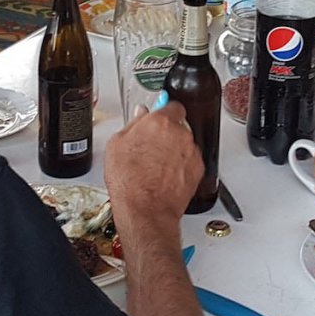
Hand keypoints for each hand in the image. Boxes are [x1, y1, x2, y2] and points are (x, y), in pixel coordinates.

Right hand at [106, 102, 203, 225]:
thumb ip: (133, 124)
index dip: (164, 112)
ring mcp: (191, 151)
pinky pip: (190, 161)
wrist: (145, 210)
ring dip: (174, 150)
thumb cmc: (129, 182)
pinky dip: (181, 165)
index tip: (159, 117)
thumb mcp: (116, 145)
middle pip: (177, 125)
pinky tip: (165, 176)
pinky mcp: (198, 168)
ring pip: (184, 144)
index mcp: (159, 122)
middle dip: (167, 134)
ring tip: (156, 166)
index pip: (171, 105)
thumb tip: (140, 115)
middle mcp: (180, 133)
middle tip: (151, 147)